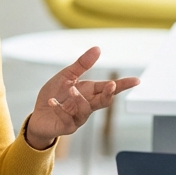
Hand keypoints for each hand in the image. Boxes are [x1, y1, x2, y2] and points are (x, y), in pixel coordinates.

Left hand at [24, 47, 139, 149]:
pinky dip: (59, 108)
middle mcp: (87, 105)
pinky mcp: (67, 126)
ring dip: (80, 99)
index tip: (136, 80)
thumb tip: (97, 48)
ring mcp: (78, 117)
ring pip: (86, 110)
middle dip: (109, 93)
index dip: (123, 85)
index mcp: (89, 92)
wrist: (39, 115)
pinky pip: (66, 117)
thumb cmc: (55, 95)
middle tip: (112, 85)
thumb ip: (82, 64)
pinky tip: (52, 101)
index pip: (109, 88)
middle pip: (104, 101)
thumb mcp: (67, 76)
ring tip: (71, 90)